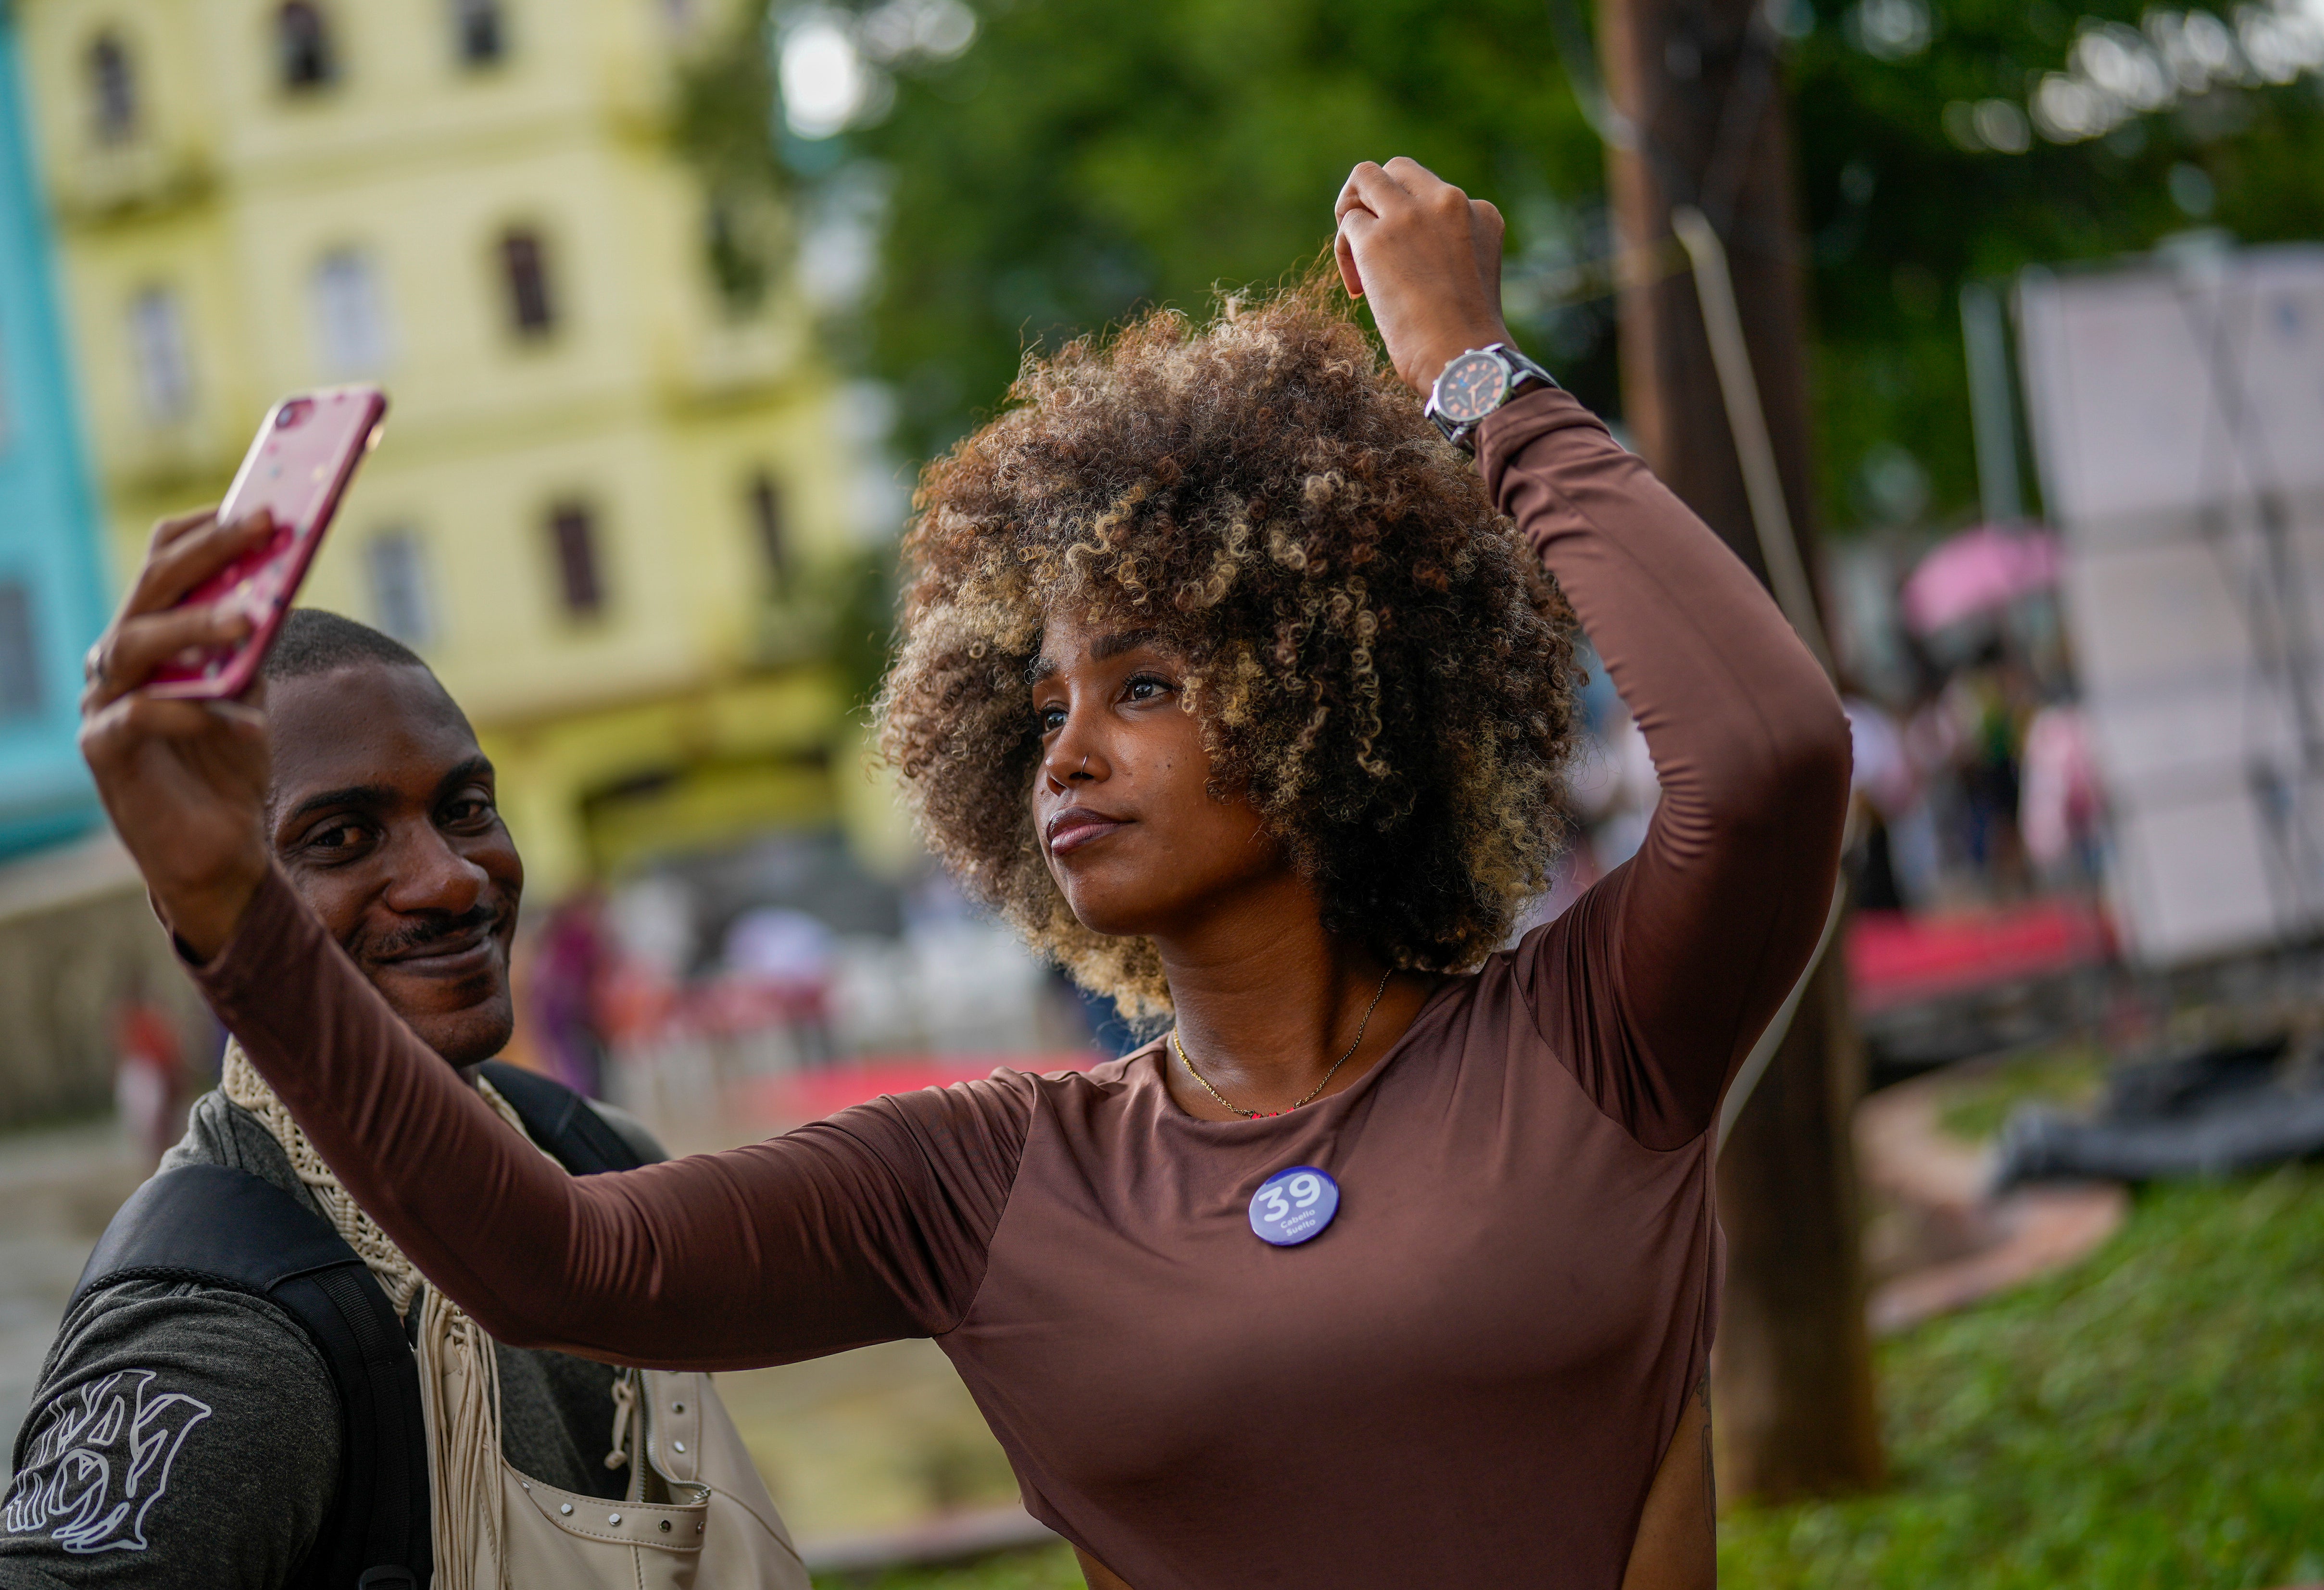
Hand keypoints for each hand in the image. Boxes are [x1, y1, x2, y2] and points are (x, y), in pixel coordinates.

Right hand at [79, 509, 276, 960]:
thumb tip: (283, 577)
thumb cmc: (232, 762)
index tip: (257, 502)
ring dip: (190, 626)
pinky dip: (188, 708)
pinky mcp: (104, 752)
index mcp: (150, 636)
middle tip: (263, 527)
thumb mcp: (252, 690)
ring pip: (130, 644)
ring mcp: (103, 704)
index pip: (161, 563)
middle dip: (207, 554)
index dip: (203, 529)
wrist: (222, 847)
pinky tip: (235, 715)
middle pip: (148, 590)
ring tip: (246, 619)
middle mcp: (116, 661)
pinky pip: (138, 715)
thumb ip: (254, 642)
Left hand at [1334, 157, 1514, 396]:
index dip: (1411, 223)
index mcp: (1478, 212)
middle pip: (1397, 169)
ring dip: (1351, 209)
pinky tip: (1356, 288)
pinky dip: (1343, 252)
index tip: (1411, 262)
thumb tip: (1404, 252)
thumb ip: (1446, 246)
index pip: (1432, 193)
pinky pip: (1347, 223)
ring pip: (1365, 177)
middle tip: (1368, 242)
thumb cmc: (1466, 336)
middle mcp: (1448, 201)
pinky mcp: (1376, 238)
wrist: (1463, 358)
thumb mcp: (1470, 274)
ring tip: (1354, 252)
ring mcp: (1410, 216)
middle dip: (1376, 198)